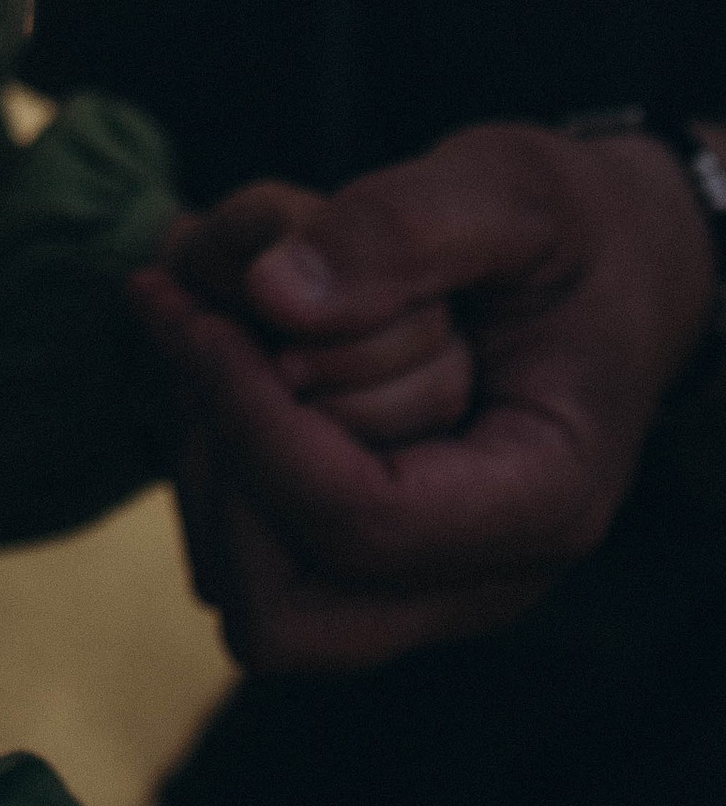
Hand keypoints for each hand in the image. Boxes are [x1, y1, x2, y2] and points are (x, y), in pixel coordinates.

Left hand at [133, 124, 714, 671]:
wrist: (606, 274)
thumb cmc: (567, 236)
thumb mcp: (513, 191)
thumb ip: (404, 228)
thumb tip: (273, 296)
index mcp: (543, 500)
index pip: (361, 522)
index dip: (255, 425)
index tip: (198, 321)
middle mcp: (481, 577)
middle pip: (287, 615)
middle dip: (227, 474)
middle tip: (212, 336)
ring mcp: (421, 585)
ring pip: (248, 595)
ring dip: (213, 463)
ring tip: (227, 336)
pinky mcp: (367, 562)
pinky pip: (244, 560)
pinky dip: (216, 465)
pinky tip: (231, 362)